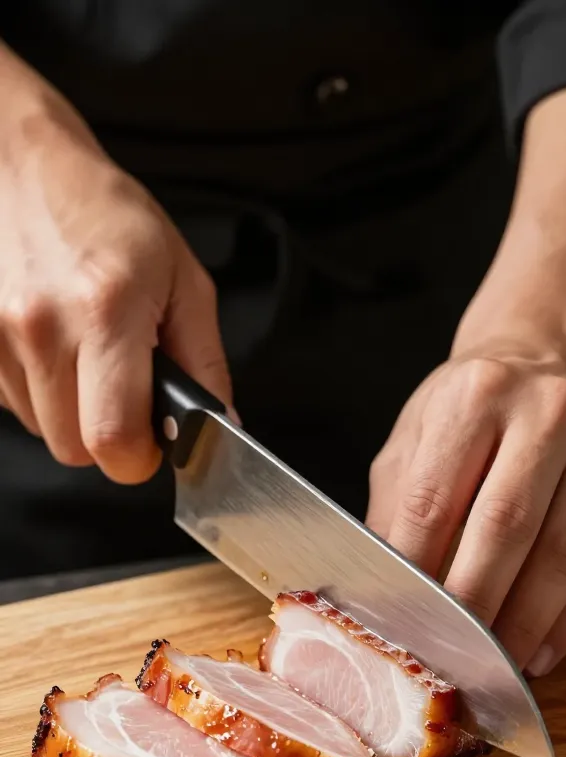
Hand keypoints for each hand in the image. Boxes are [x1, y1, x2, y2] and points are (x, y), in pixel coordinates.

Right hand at [0, 44, 230, 482]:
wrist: (22, 167)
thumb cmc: (108, 215)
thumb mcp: (183, 280)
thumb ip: (205, 363)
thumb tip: (221, 427)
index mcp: (107, 312)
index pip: (114, 442)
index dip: (139, 456)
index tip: (151, 439)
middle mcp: (43, 327)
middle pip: (75, 451)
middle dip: (107, 436)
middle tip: (122, 389)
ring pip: (44, 430)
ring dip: (72, 411)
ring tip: (85, 351)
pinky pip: (15, 404)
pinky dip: (40, 390)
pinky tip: (53, 344)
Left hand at [367, 89, 565, 677]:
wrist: (542, 353)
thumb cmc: (469, 403)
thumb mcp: (417, 435)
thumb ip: (397, 506)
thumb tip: (377, 586)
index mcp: (473, 400)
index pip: (435, 499)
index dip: (417, 570)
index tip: (401, 622)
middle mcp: (541, 416)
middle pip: (504, 528)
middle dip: (475, 605)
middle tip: (453, 661)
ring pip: (563, 551)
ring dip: (529, 620)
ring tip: (501, 665)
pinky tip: (545, 647)